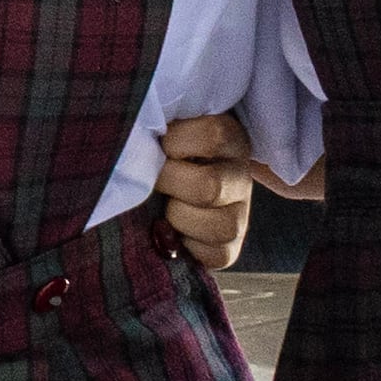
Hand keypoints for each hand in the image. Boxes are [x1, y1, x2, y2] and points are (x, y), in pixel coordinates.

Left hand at [155, 111, 259, 272]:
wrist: (162, 183)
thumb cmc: (156, 150)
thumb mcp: (162, 130)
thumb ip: (157, 125)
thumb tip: (139, 129)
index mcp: (230, 139)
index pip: (214, 136)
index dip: (176, 142)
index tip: (160, 144)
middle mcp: (241, 176)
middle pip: (210, 187)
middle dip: (169, 183)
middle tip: (154, 180)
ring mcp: (240, 214)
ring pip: (222, 226)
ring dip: (179, 218)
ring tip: (162, 208)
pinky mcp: (230, 247)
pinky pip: (219, 255)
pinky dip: (190, 249)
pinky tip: (172, 233)